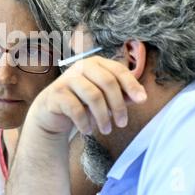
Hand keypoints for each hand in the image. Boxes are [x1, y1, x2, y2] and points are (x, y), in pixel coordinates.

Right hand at [27, 56, 146, 136]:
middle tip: (122, 124)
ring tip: (106, 130)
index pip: (118, 70)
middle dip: (118, 105)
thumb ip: (122, 94)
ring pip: (93, 96)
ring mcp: (67, 79)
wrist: (52, 110)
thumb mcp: (104, 97)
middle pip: (108, 82)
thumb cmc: (82, 101)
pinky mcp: (56, 93)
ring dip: (103, 117)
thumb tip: (141, 97)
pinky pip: (76, 109)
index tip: (142, 101)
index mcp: (96, 63)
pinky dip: (85, 123)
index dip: (131, 85)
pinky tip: (88, 131)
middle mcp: (81, 66)